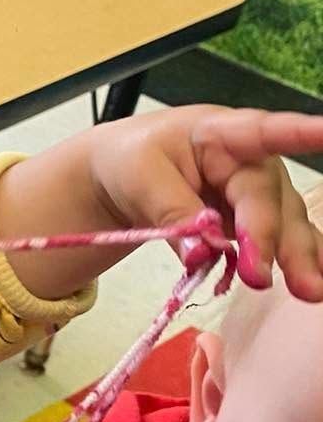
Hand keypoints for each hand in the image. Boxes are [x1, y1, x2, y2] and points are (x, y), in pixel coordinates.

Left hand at [0, 106, 322, 302]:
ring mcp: (255, 194)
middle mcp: (249, 161)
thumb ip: (171, 211)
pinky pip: (280, 242)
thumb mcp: (138, 176)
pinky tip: (314, 282)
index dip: (299, 132)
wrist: (118, 178)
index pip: (261, 131)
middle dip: (267, 237)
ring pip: (285, 223)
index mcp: (219, 134)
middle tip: (259, 277)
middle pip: (268, 196)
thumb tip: (202, 254)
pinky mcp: (253, 224)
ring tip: (308, 290)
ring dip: (296, 256)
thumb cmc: (131, 161)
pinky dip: (297, 262)